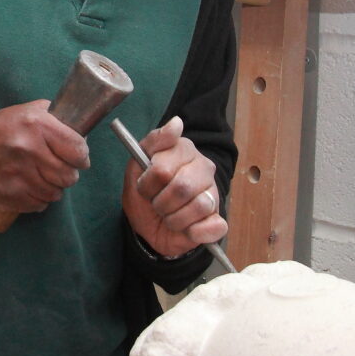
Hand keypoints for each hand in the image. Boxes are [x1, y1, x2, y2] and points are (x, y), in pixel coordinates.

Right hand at [0, 101, 89, 213]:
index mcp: (37, 126)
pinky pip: (40, 205)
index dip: (81, 156)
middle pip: (69, 176)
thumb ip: (54, 117)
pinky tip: (30, 187)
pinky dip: (39, 199)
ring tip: (42, 177)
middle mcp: (30, 150)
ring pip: (56, 193)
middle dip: (68, 173)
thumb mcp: (26, 111)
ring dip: (53, 188)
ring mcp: (20, 176)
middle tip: (58, 169)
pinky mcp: (11, 196)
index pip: (78, 150)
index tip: (77, 157)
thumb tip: (81, 130)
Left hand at [121, 116, 225, 257]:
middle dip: (161, 202)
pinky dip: (193, 232)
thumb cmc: (144, 195)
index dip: (148, 183)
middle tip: (156, 203)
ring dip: (174, 219)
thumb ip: (153, 141)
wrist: (147, 228)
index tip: (144, 186)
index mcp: (183, 150)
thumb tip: (177, 123)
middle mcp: (203, 168)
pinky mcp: (218, 220)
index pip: (163, 169)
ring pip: (198, 206)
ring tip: (169, 216)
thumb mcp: (136, 166)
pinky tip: (186, 229)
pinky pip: (212, 227)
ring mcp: (213, 193)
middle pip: (182, 187)